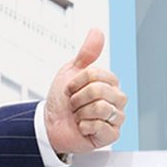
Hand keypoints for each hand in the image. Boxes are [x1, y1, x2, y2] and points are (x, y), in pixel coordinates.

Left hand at [45, 28, 126, 153]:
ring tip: (78, 116)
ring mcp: (116, 118)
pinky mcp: (112, 135)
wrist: (50, 124)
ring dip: (81, 113)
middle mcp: (116, 99)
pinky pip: (100, 126)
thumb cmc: (61, 100)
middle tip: (74, 104)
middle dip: (78, 98)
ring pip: (101, 108)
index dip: (77, 82)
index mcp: (110, 83)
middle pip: (99, 90)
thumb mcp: (71, 71)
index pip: (96, 75)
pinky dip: (85, 127)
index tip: (71, 88)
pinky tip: (83, 128)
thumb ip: (87, 53)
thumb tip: (97, 31)